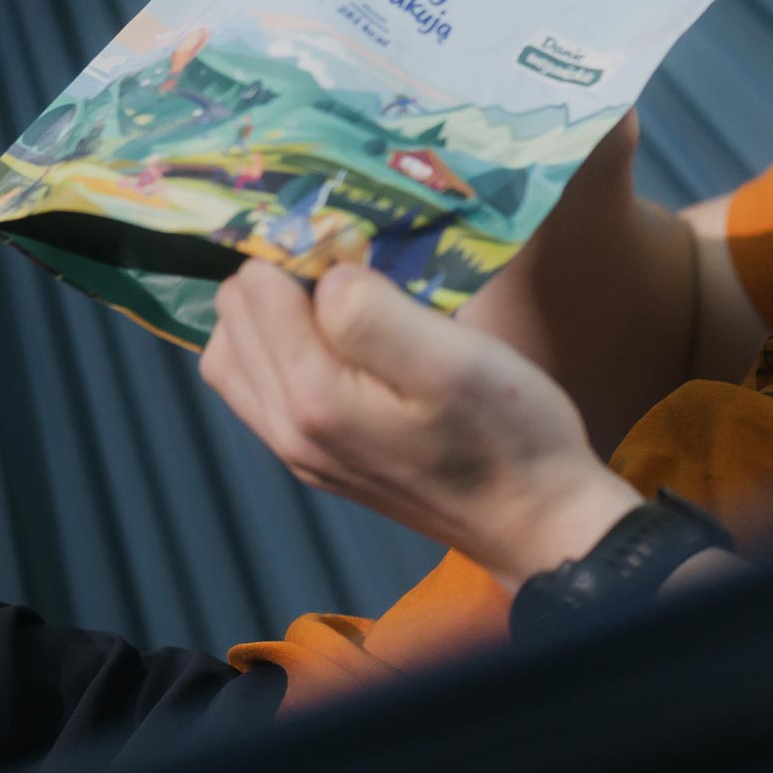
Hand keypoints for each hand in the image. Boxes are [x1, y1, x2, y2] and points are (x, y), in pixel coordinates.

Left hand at [200, 256, 643, 590]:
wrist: (537, 522)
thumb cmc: (507, 433)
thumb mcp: (453, 360)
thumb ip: (372, 313)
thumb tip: (325, 272)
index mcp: (312, 397)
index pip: (254, 287)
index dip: (303, 250)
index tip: (361, 249)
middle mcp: (285, 427)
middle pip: (235, 316)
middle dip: (285, 275)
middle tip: (359, 268)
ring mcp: (295, 449)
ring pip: (235, 353)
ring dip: (275, 312)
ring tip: (342, 301)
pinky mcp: (315, 458)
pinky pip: (260, 386)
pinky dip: (281, 349)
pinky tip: (338, 344)